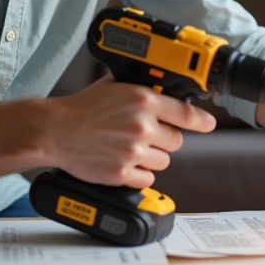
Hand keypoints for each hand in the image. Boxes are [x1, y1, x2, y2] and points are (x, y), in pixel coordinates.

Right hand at [45, 77, 215, 188]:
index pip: (186, 114)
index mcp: (143, 101)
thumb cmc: (82, 108)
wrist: (55, 130)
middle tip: (145, 136)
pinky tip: (124, 162)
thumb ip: (141, 88)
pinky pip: (147, 179)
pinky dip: (139, 174)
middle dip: (164, 139)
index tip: (208, 124)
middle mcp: (141, 126)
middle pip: (176, 141)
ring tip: (129, 148)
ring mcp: (132, 151)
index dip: (201, 120)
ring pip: (163, 161)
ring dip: (151, 157)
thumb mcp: (114, 85)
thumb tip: (163, 89)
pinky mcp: (121, 173)